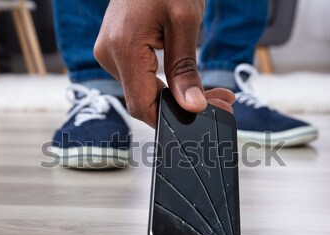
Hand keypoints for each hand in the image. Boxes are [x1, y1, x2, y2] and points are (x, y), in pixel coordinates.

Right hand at [94, 0, 233, 126]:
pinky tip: (187, 84)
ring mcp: (110, 53)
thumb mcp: (185, 21)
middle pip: (145, 100)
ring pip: (144, 91)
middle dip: (182, 107)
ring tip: (212, 93)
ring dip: (177, 97)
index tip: (205, 118)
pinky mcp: (116, 50)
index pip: (142, 105)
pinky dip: (165, 85)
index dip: (172, 119)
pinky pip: (140, 78)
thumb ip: (185, 68)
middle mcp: (109, 54)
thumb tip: (192, 105)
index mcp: (123, 48)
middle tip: (220, 103)